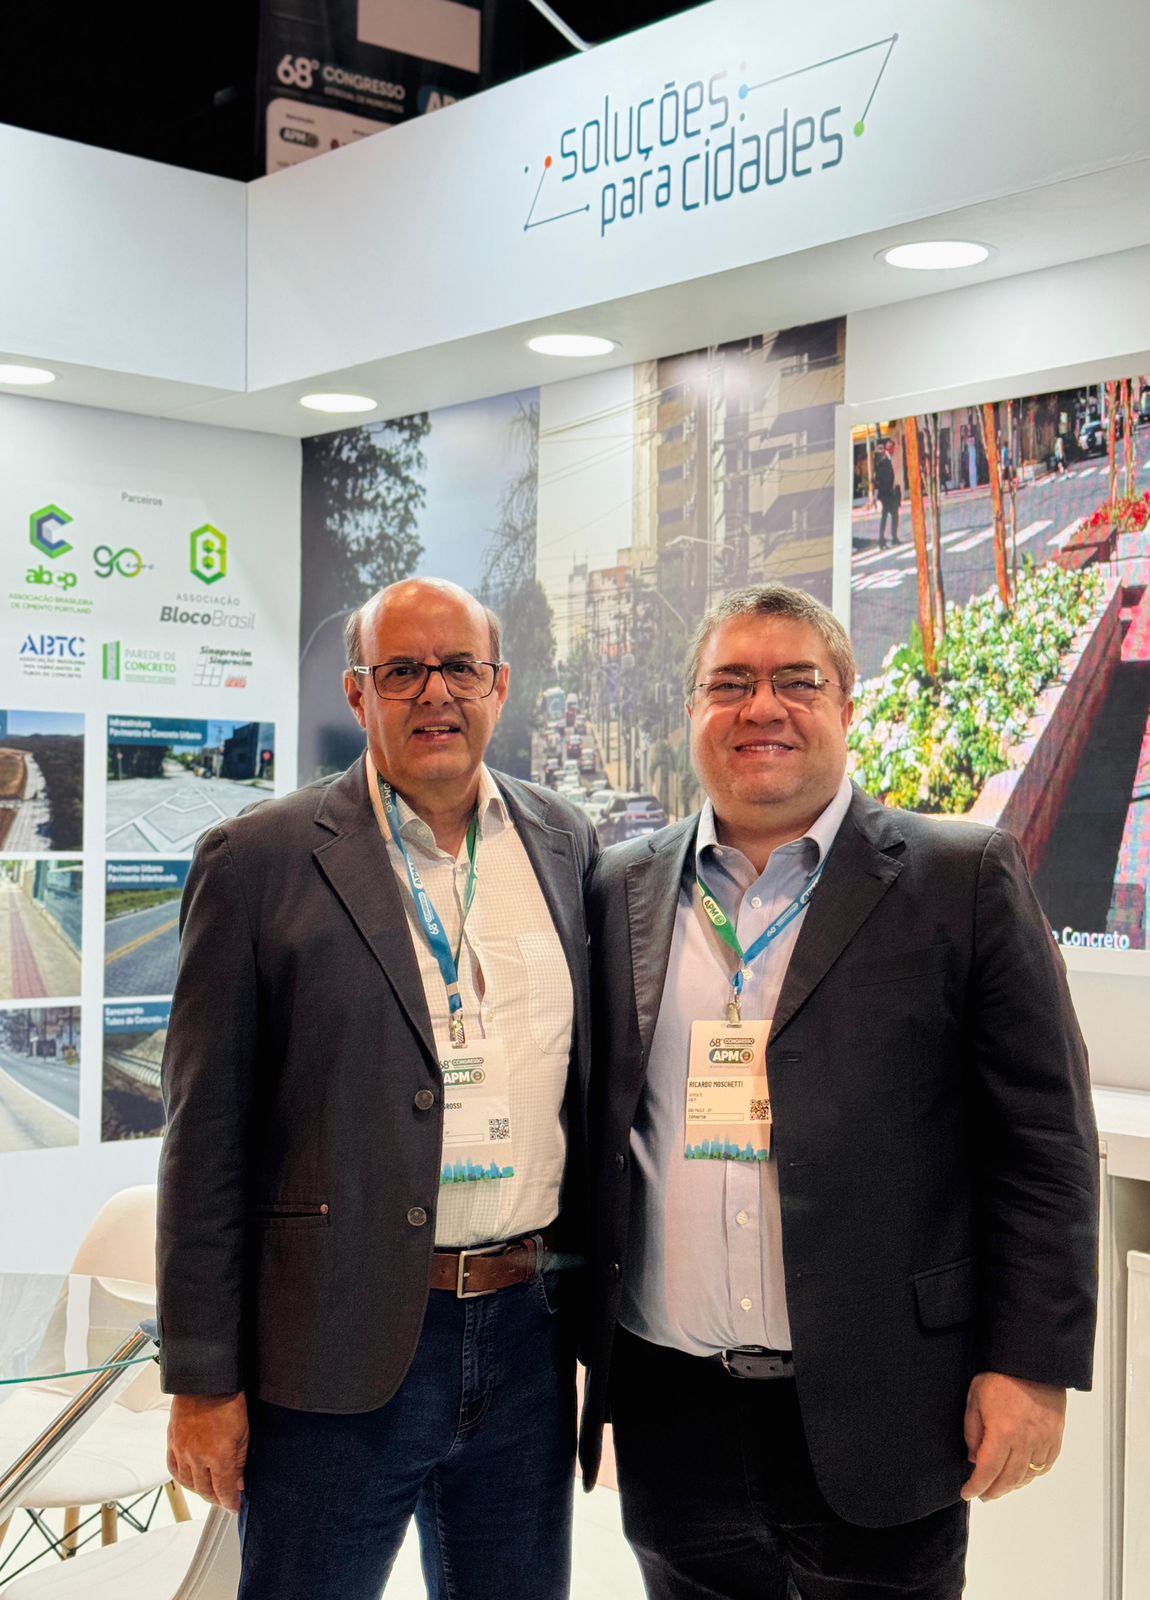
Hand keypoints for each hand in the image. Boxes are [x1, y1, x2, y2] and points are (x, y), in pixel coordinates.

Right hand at [167, 1392, 249, 1512]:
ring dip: (200, 1491)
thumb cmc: (228, 1401)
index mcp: (219, 1457)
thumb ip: (241, 1461)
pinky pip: (174, 1469)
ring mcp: (182, 1451)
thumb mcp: (244, 1433)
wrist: (206, 1382)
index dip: (231, 1502)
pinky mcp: (173, 1443)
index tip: (235, 1507)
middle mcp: (198, 1458)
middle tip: (225, 1499)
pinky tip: (190, 1479)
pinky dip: (183, 1478)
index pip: (224, 1491)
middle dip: (217, 1499)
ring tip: (210, 1491)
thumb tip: (239, 1482)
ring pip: (189, 1483)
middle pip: (206, 1491)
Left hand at [961, 1372, 1065, 1501]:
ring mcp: (1043, 1442)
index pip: (987, 1471)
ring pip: (1026, 1476)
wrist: (1034, 1364)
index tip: (967, 1493)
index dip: (976, 1486)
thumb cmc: (1001, 1377)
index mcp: (1002, 1432)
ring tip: (999, 1488)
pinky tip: (1021, 1476)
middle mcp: (1025, 1442)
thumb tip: (975, 1457)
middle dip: (993, 1491)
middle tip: (982, 1495)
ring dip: (1011, 1486)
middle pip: (1008, 1479)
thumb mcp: (976, 1398)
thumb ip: (973, 1431)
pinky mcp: (1055, 1439)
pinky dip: (1031, 1476)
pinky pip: (1043, 1467)